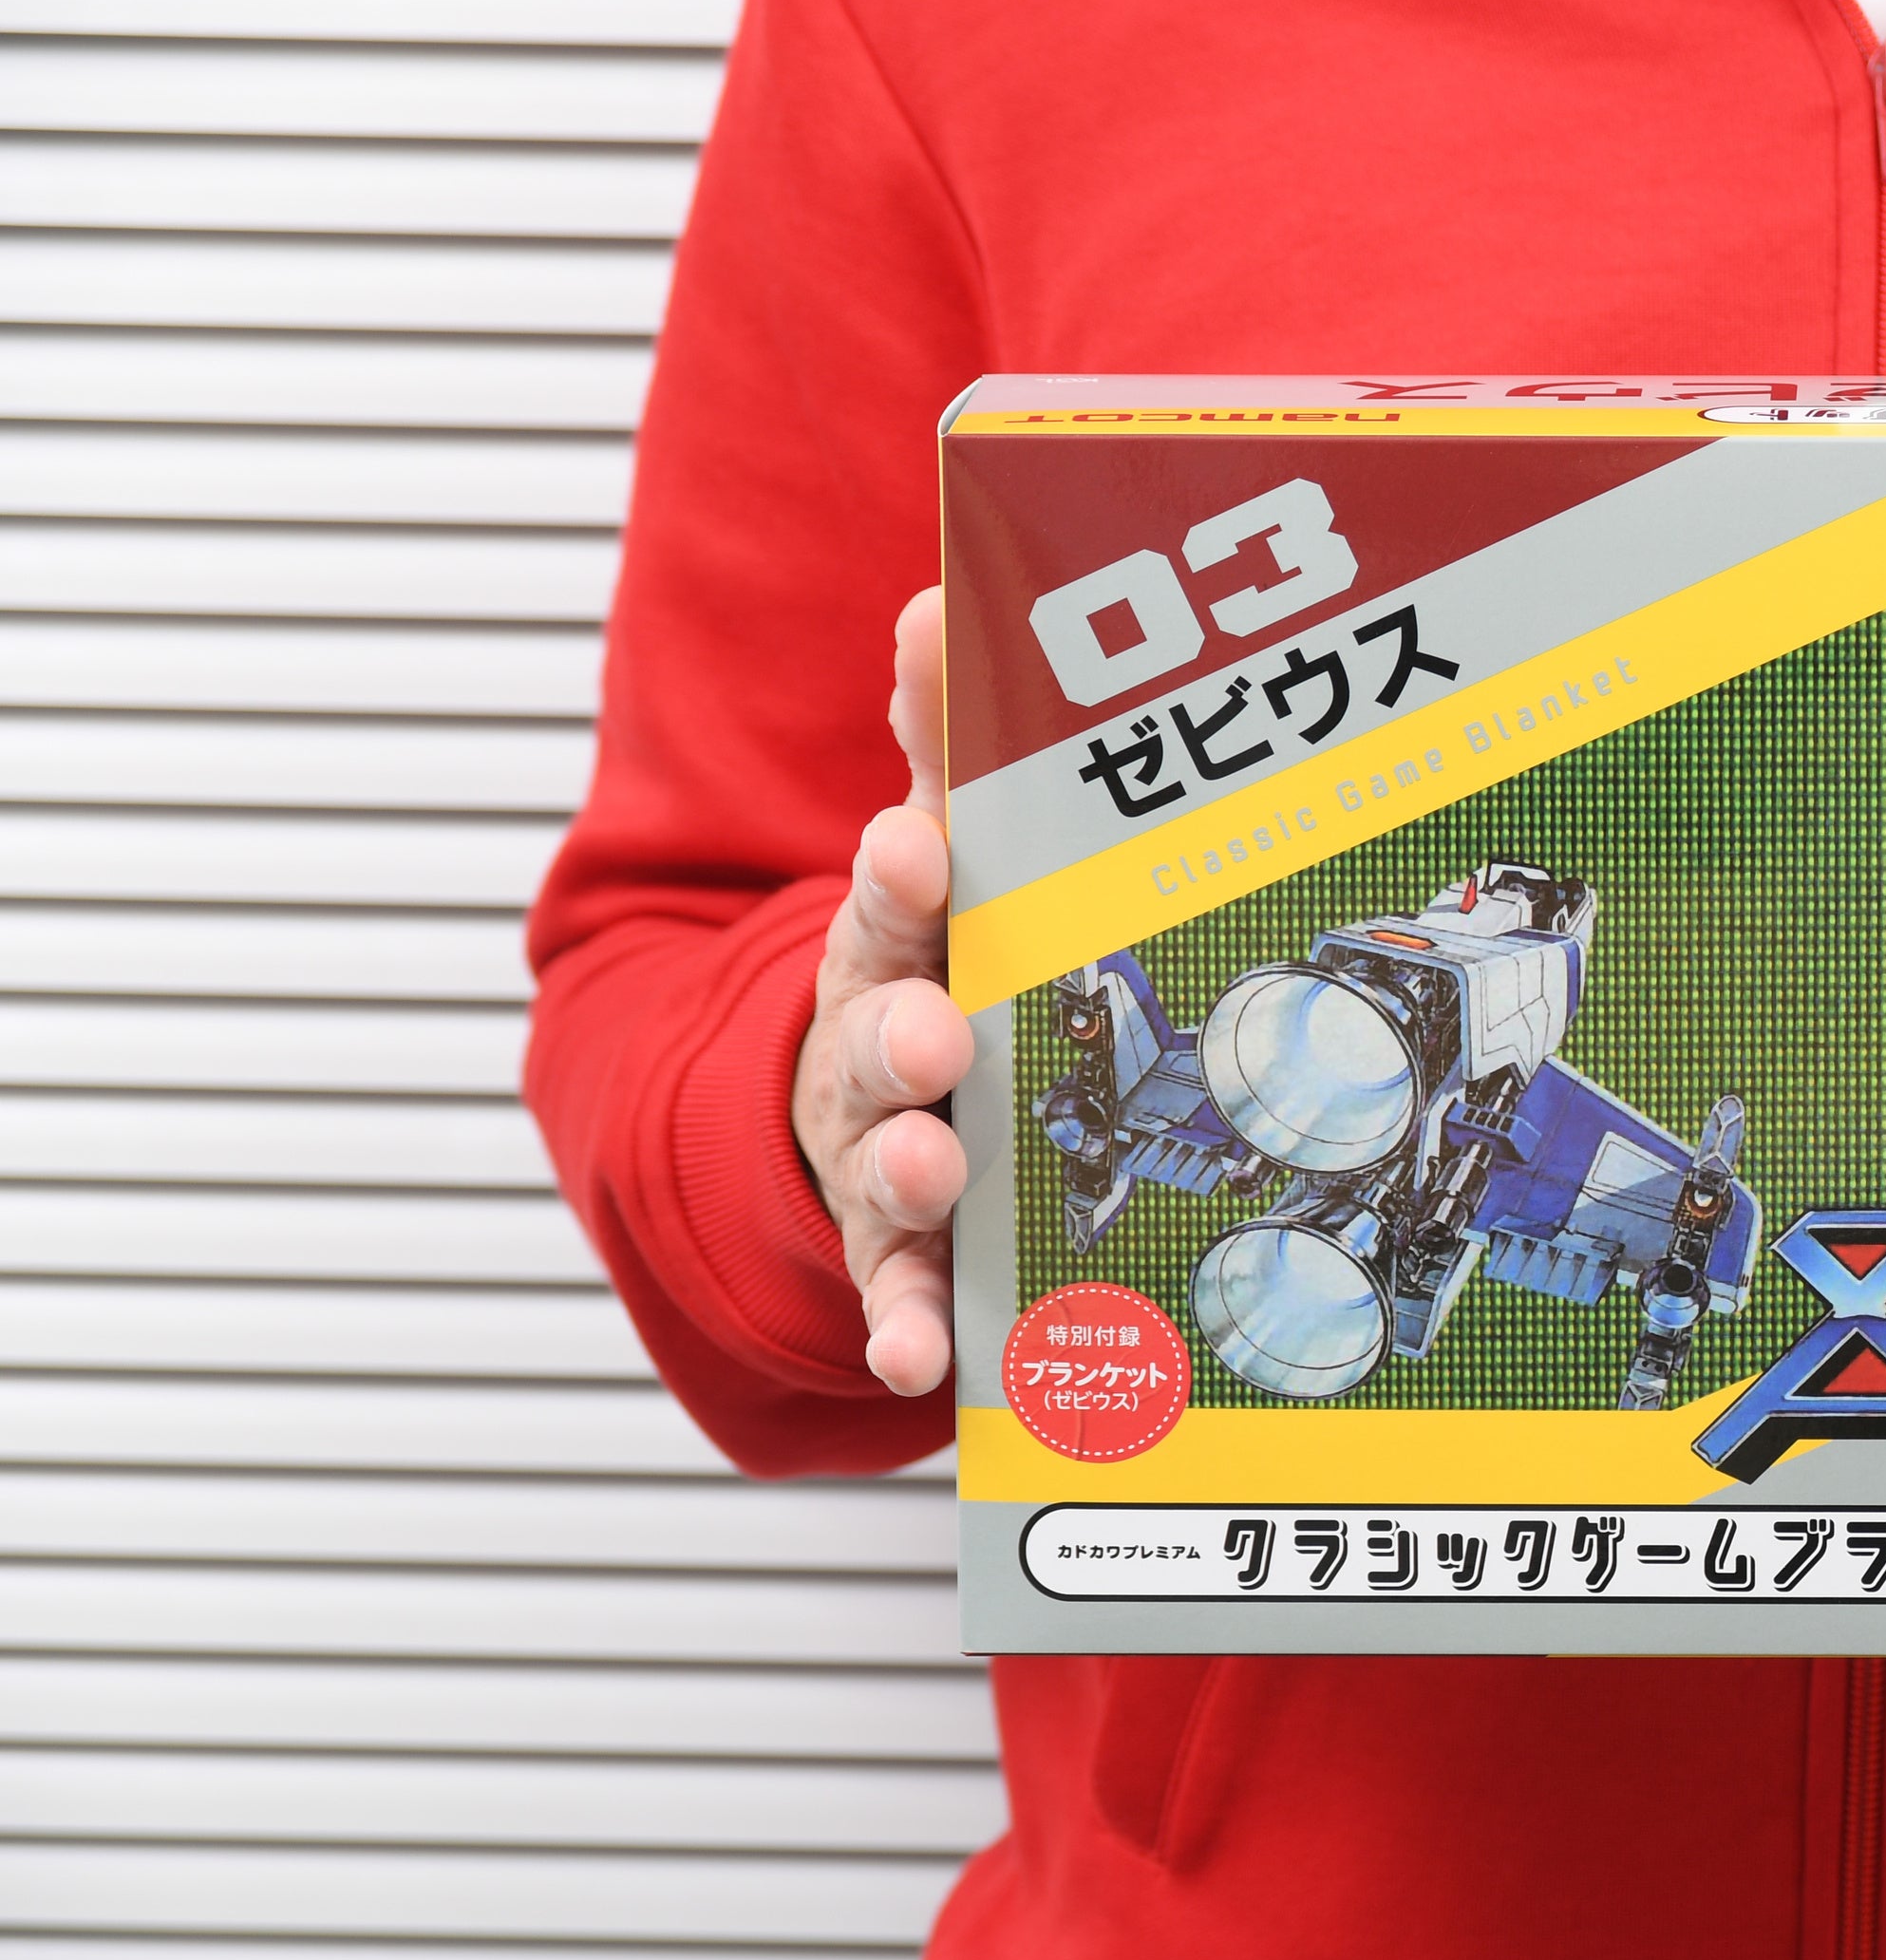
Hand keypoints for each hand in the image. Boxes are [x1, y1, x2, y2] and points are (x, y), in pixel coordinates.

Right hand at [790, 586, 971, 1395]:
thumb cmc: (931, 956)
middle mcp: (873, 1041)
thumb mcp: (943, 851)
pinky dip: (907, 1325)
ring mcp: (876, 1149)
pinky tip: (924, 1361)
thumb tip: (942, 597)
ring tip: (936, 1168)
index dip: (903, 873)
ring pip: (885, 1158)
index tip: (916, 848)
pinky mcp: (897, 1249)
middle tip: (932, 1035)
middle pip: (875, 1032)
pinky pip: (901, 1291)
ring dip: (906, 1164)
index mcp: (893, 935)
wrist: (860, 1096)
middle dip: (897, 1032)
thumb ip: (950, 741)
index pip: (894, 893)